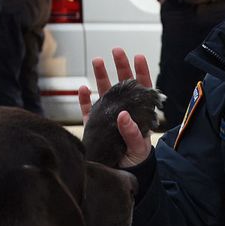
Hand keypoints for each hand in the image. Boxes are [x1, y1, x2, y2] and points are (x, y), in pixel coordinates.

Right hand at [78, 48, 153, 167]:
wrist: (123, 175)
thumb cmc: (137, 160)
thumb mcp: (139, 147)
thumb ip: (132, 132)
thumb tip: (123, 115)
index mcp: (139, 114)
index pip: (142, 90)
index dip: (141, 73)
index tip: (138, 57)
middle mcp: (123, 111)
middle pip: (122, 85)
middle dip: (120, 67)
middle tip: (116, 50)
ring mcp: (108, 117)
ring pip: (104, 93)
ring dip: (101, 77)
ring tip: (97, 60)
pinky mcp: (94, 127)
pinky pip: (87, 110)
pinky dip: (84, 99)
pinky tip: (82, 89)